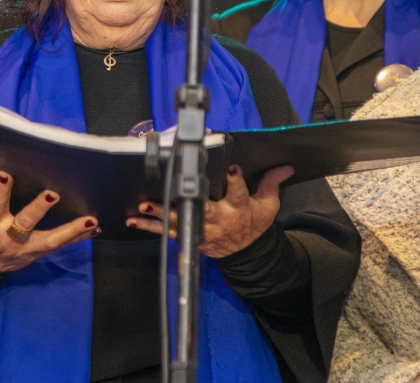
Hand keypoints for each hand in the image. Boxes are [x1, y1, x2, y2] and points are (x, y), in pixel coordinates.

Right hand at [0, 171, 98, 272]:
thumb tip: (15, 173)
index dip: (0, 190)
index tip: (6, 175)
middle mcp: (8, 236)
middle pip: (25, 223)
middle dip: (39, 208)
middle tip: (53, 194)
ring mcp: (25, 248)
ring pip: (50, 240)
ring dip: (72, 230)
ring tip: (91, 220)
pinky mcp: (38, 253)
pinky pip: (60, 245)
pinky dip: (78, 237)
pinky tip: (94, 228)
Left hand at [127, 164, 294, 257]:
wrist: (247, 254)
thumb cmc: (254, 224)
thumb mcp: (268, 206)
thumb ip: (272, 183)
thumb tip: (285, 165)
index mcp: (239, 208)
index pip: (237, 192)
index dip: (234, 181)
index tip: (231, 169)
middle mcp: (218, 220)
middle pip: (201, 209)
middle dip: (184, 202)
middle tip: (167, 194)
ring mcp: (201, 230)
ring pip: (178, 222)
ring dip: (159, 216)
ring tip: (143, 207)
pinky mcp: (190, 237)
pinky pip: (167, 232)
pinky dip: (150, 228)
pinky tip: (134, 221)